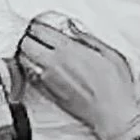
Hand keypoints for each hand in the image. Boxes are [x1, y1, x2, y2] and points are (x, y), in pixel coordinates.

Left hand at [14, 12, 139, 139]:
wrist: (112, 115)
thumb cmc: (115, 88)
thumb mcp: (110, 54)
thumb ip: (88, 38)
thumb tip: (74, 30)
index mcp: (68, 51)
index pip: (39, 29)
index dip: (39, 24)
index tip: (44, 24)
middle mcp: (53, 64)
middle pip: (25, 44)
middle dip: (29, 37)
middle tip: (38, 36)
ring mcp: (47, 80)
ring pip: (24, 60)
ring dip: (28, 53)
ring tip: (38, 50)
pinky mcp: (47, 94)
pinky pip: (30, 76)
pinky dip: (32, 68)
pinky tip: (42, 67)